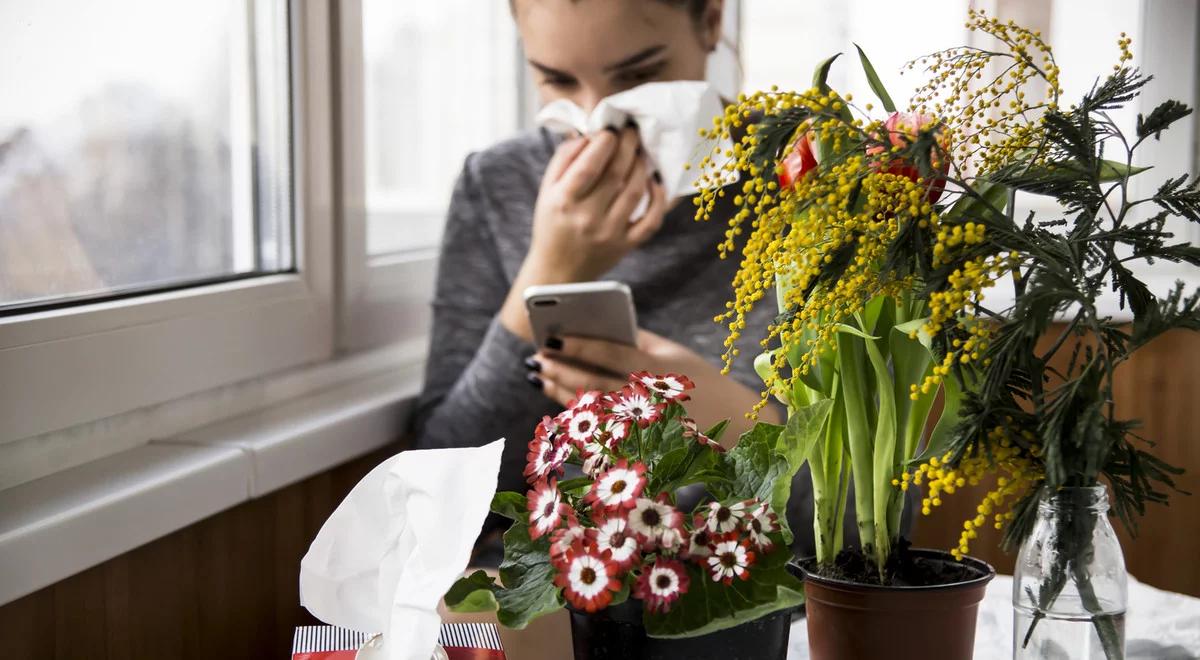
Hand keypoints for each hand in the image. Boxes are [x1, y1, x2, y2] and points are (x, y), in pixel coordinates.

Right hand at [498, 126, 666, 340]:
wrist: (558, 271)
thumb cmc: (552, 223)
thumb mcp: (547, 190)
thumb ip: (565, 158)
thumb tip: (590, 133)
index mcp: (563, 201)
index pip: (588, 166)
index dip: (604, 142)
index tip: (612, 129)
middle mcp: (587, 218)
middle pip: (616, 174)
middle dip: (628, 146)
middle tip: (633, 131)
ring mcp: (609, 234)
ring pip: (635, 192)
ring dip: (642, 166)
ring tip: (641, 153)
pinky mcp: (625, 246)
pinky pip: (651, 221)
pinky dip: (659, 199)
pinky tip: (656, 181)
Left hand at [526, 329, 780, 445]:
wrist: (735, 424)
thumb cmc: (702, 380)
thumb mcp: (675, 353)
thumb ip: (638, 339)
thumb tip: (597, 326)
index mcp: (658, 369)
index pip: (610, 353)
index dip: (577, 345)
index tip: (551, 337)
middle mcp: (647, 398)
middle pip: (593, 381)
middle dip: (559, 369)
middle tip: (536, 358)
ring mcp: (641, 424)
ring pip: (590, 406)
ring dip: (560, 390)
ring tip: (540, 375)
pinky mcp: (638, 442)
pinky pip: (598, 426)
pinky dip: (576, 411)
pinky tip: (558, 398)